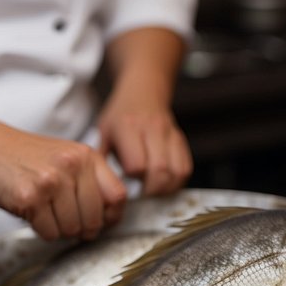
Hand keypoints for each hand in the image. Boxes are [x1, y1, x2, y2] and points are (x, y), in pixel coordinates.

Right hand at [0, 131, 127, 240]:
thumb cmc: (28, 159)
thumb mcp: (67, 159)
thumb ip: (91, 182)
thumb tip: (111, 218)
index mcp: (87, 156)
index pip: (117, 196)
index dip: (111, 216)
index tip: (101, 222)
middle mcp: (72, 166)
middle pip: (94, 219)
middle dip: (81, 229)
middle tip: (66, 221)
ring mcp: (51, 181)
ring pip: (71, 229)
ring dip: (58, 229)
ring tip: (45, 211)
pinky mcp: (30, 197)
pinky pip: (48, 232)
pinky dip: (41, 230)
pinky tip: (32, 211)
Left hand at [98, 27, 192, 195]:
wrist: (143, 91)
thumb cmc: (120, 115)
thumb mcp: (104, 133)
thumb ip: (102, 159)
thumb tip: (100, 187)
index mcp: (128, 127)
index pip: (138, 165)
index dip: (132, 179)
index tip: (125, 182)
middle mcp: (152, 128)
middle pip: (160, 170)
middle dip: (151, 190)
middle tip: (142, 194)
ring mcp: (169, 133)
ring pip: (177, 171)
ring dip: (166, 188)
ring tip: (153, 191)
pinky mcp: (181, 140)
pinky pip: (186, 168)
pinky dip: (177, 181)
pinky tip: (164, 182)